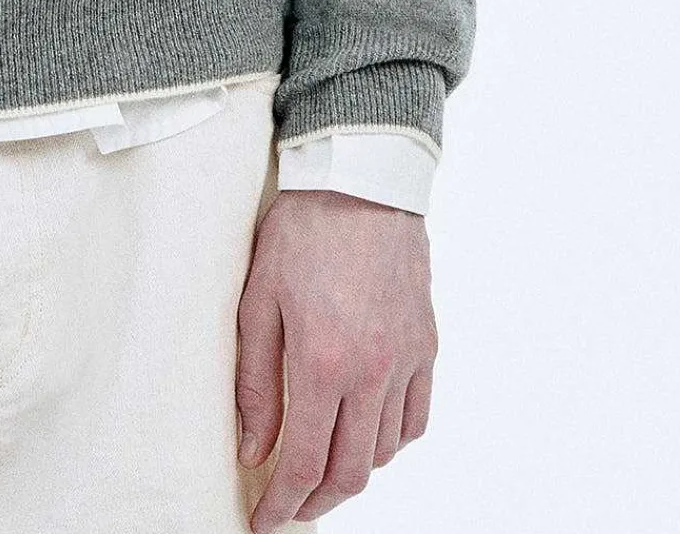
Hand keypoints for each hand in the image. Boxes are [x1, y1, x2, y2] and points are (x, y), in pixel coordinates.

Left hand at [234, 188, 437, 525]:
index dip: (284, 502)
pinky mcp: (426, 345)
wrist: (360, 178)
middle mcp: (373, 370)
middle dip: (318, 501)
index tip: (265, 522)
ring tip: (323, 467)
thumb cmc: (301, 232)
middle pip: (351, 471)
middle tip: (292, 507)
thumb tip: (253, 449)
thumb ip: (256, 382)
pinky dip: (391, 441)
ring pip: (385, 451)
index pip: (305, 462)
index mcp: (324, 360)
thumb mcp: (258, 300)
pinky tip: (368, 434)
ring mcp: (406, 360)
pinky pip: (416, 418)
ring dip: (353, 471)